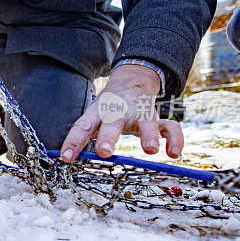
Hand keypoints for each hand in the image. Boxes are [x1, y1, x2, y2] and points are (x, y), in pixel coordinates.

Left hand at [60, 64, 183, 161]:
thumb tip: (64, 158)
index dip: (73, 141)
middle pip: (112, 123)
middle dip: (107, 137)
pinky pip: (170, 128)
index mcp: (98, 113)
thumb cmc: (107, 108)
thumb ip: (82, 136)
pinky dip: (175, 140)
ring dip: (148, 135)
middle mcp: (118, 113)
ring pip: (146, 122)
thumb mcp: (92, 117)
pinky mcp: (156, 119)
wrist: (131, 82)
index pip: (82, 126)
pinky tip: (173, 154)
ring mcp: (139, 114)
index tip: (66, 157)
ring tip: (150, 150)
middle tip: (103, 152)